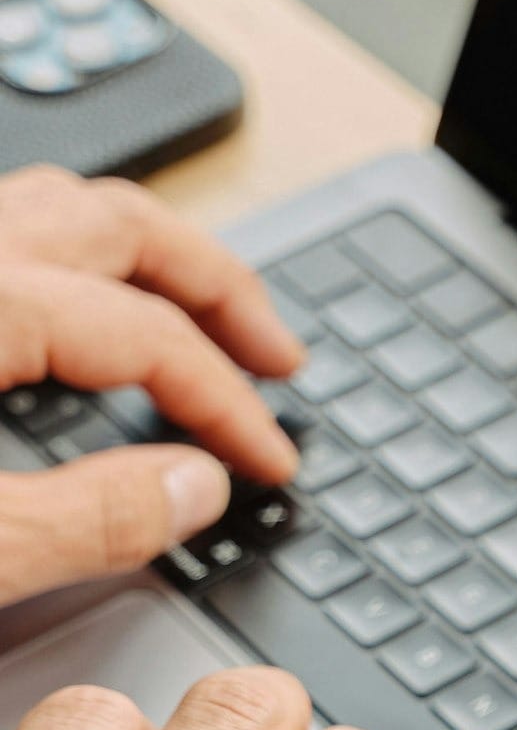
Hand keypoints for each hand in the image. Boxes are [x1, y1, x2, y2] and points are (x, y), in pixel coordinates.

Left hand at [0, 167, 302, 602]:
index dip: (230, 403)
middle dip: (218, 289)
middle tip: (276, 356)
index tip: (271, 462)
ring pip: (57, 210)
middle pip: (121, 226)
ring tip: (197, 315)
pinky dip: (73, 264)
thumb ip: (86, 520)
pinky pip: (6, 235)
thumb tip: (196, 489)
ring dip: (147, 260)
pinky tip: (77, 320)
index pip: (150, 337)